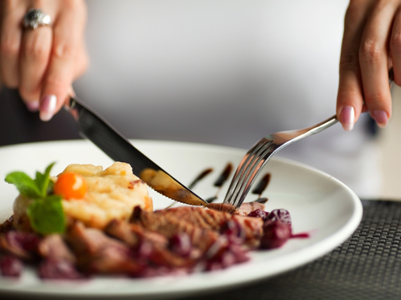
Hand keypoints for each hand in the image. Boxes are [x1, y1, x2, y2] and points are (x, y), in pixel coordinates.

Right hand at [0, 0, 87, 120]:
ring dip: (14, 77)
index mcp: (71, 11)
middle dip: (33, 85)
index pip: (63, 55)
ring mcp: (16, 1)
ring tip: (22, 85)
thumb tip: (63, 98)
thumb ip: (70, 65)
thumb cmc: (58, 10)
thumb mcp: (72, 33)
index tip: (48, 107)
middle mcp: (44, 2)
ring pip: (8, 48)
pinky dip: (3, 64)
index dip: (54, 86)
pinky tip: (11, 70)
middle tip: (34, 100)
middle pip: (34, 53)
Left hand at [337, 0, 399, 130]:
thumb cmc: (397, 14)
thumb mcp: (378, 33)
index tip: (346, 118)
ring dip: (398, 75)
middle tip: (380, 116)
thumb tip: (362, 104)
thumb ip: (368, 64)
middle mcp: (376, 3)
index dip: (347, 92)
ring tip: (400, 84)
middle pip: (368, 54)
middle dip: (373, 92)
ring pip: (395, 45)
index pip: (348, 60)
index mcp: (358, 13)